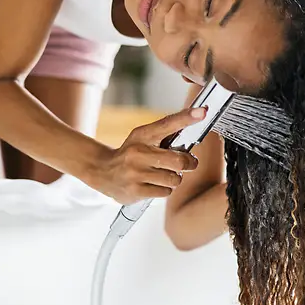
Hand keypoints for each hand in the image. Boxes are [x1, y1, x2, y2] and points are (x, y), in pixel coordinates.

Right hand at [90, 107, 204, 203]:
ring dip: (174, 179)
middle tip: (186, 163)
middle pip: (179, 160)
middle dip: (188, 163)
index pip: (167, 124)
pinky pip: (165, 192)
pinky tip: (154, 184)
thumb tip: (195, 123)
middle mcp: (138, 153)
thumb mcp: (143, 138)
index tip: (202, 112)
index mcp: (142, 135)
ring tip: (163, 175)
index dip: (186, 118)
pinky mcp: (135, 191)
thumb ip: (166, 133)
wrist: (102, 172)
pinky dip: (164, 190)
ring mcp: (136, 173)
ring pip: (174, 179)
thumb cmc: (130, 154)